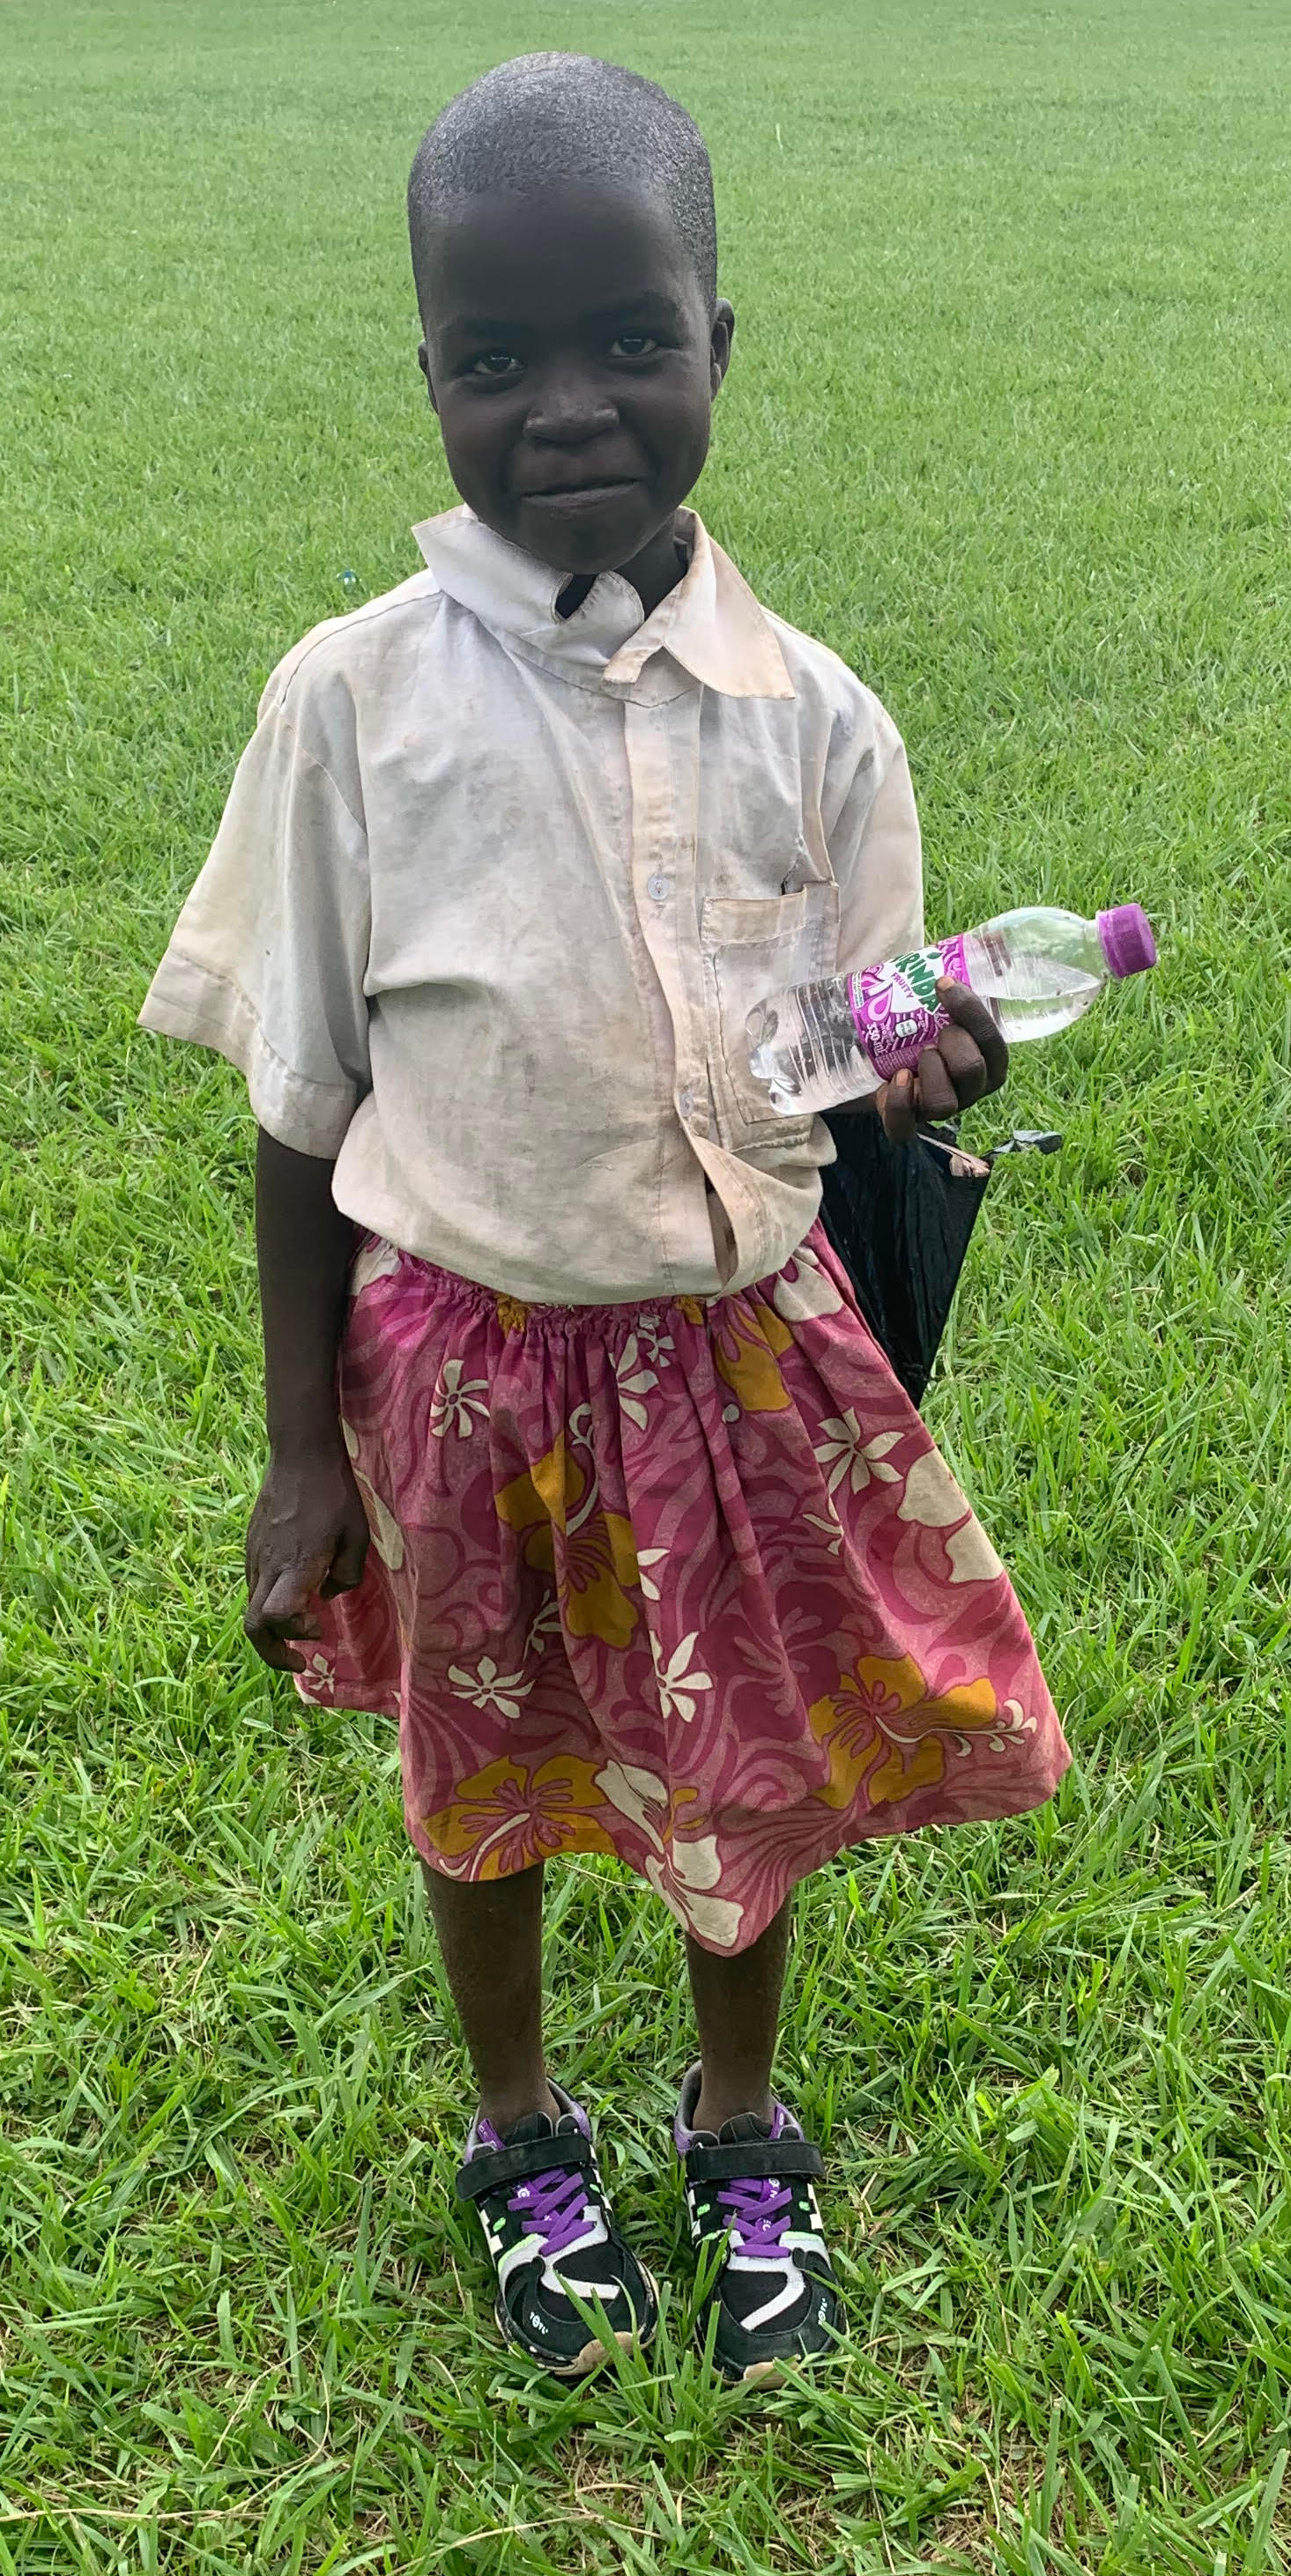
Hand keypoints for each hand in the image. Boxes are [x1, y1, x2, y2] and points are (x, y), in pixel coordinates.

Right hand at [244, 1443, 369, 1671]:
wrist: (299, 1453)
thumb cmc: (335, 1493)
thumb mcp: (358, 1534)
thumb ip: (348, 1575)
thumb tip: (327, 1596)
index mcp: (296, 1565)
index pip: (274, 1617)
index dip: (294, 1635)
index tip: (320, 1629)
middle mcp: (268, 1566)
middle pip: (253, 1627)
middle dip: (273, 1654)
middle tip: (299, 1661)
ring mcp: (254, 1556)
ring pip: (250, 1608)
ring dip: (272, 1629)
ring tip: (303, 1629)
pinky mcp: (251, 1545)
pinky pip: (254, 1586)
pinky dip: (269, 1604)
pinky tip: (293, 1595)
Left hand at [878, 980, 1008, 1144]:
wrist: (871, 1051)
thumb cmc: (919, 1021)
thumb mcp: (940, 994)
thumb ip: (971, 968)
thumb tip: (1001, 942)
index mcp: (986, 1060)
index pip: (994, 1043)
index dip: (972, 1013)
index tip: (943, 983)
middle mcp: (968, 1089)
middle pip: (974, 1071)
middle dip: (954, 1042)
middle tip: (934, 1029)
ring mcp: (937, 1108)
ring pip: (945, 1103)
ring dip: (931, 1071)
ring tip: (917, 1054)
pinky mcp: (904, 1122)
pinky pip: (906, 1129)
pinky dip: (901, 1105)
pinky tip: (897, 1079)